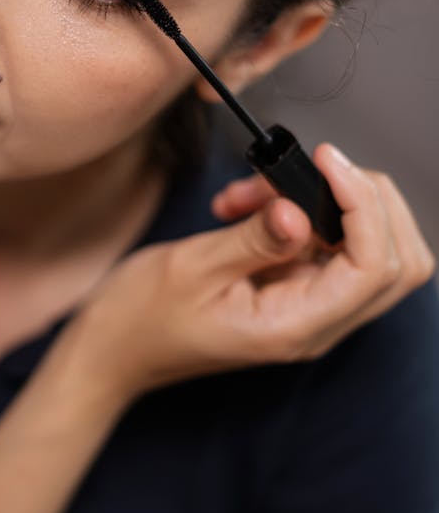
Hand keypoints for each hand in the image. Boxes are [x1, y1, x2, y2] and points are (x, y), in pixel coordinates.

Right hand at [73, 144, 434, 400]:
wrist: (111, 351)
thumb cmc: (140, 320)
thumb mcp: (191, 268)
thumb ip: (254, 239)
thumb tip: (301, 210)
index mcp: (296, 328)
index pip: (375, 265)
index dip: (363, 204)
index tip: (324, 160)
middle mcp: (315, 324)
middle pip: (400, 262)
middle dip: (368, 201)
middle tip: (314, 168)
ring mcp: (308, 310)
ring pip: (371, 250)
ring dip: (328, 203)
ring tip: (256, 191)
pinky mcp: (294, 292)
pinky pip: (325, 245)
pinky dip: (300, 212)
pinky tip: (247, 205)